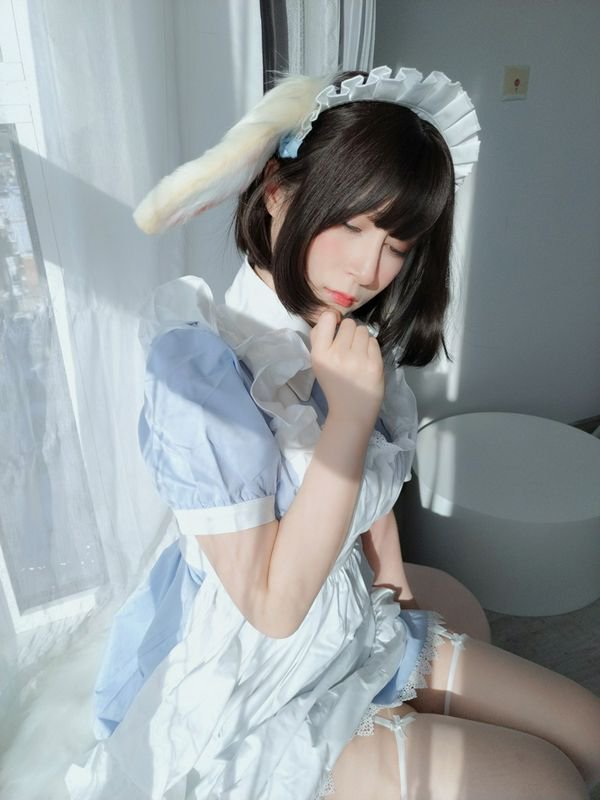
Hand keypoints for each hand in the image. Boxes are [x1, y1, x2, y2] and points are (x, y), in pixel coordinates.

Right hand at [309, 309, 383, 428]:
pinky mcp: (374, 364)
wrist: (351, 412)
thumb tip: (329, 315)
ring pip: (363, 330)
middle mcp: (338, 355)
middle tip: (349, 346)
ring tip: (358, 353)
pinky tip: (366, 360)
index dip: (333, 319)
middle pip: (349, 323)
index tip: (335, 327)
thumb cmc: (333, 384)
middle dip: (349, 332)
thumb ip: (318, 339)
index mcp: (319, 355)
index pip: (326, 318)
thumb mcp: (318, 363)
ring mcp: (358, 360)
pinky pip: (374, 341)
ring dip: (361, 338)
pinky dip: (371, 348)